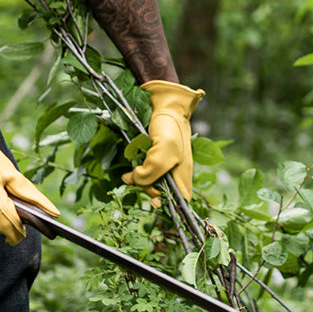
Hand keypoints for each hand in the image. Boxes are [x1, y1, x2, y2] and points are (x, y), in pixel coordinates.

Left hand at [123, 80, 204, 199]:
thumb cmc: (169, 126)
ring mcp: (161, 168)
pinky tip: (129, 172)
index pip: (180, 202)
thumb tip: (134, 181)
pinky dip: (133, 174)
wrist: (162, 106)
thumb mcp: (163, 149)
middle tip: (136, 176)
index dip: (168, 205)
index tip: (153, 197)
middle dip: (146, 188)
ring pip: (148, 186)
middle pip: (160, 195)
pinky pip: (141, 175)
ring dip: (138, 181)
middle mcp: (174, 174)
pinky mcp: (150, 162)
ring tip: (131, 173)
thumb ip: (152, 170)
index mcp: (183, 175)